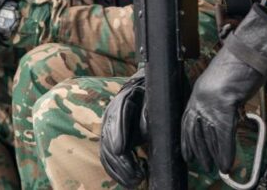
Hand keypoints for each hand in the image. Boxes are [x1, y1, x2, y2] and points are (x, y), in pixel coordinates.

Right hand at [100, 69, 147, 186]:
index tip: (121, 150)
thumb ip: (151, 111)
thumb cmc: (158, 92)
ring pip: (106, 153)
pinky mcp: (111, 140)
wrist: (149, 86)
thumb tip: (144, 129)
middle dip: (121, 161)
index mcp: (125, 98)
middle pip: (109, 139)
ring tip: (137, 181)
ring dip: (119, 171)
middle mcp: (112, 114)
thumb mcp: (160, 97)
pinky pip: (108, 159)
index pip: (117, 117)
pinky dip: (116, 172)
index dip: (118, 133)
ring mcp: (109, 128)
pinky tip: (130, 180)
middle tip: (138, 175)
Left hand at [181, 5, 266, 172]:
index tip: (188, 153)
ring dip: (213, 155)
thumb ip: (221, 98)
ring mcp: (210, 102)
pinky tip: (227, 161)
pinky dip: (226, 151)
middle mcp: (201, 97)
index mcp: (199, 91)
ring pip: (209, 137)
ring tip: (216, 167)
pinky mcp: (224, 106)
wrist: (251, 49)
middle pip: (195, 132)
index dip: (187, 140)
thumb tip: (227, 113)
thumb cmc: (242, 61)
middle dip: (200, 151)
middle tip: (203, 164)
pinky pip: (224, 135)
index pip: (187, 121)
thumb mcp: (224, 81)